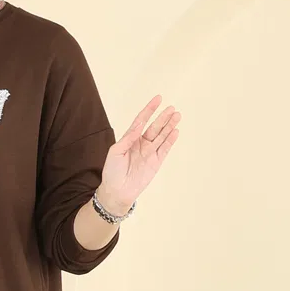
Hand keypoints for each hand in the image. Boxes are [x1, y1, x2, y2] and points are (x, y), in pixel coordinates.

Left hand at [98, 95, 180, 213]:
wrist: (117, 191)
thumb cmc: (112, 172)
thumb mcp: (115, 151)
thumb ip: (128, 138)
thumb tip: (139, 125)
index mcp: (130, 139)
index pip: (141, 120)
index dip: (149, 109)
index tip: (158, 99)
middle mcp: (141, 144)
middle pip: (155, 127)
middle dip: (163, 117)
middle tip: (172, 108)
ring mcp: (149, 152)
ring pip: (162, 136)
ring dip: (169, 126)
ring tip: (177, 116)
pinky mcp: (156, 162)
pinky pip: (164, 149)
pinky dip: (170, 140)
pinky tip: (176, 131)